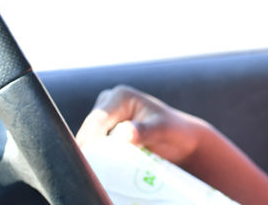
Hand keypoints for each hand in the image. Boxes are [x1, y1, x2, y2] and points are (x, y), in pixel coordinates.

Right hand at [75, 85, 205, 166]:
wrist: (180, 139)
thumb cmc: (174, 132)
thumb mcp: (162, 131)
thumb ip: (143, 131)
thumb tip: (124, 133)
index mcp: (121, 96)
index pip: (97, 120)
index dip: (91, 141)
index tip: (92, 161)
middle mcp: (108, 102)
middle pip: (88, 130)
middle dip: (89, 150)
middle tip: (94, 171)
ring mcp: (104, 116)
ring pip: (87, 139)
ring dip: (91, 155)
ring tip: (99, 171)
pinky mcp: (103, 130)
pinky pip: (92, 146)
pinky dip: (95, 157)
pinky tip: (101, 169)